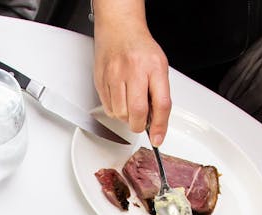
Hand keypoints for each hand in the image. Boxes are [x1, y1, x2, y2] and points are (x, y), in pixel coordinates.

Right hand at [92, 0, 170, 144]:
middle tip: (141, 122)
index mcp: (154, 67)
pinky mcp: (100, 80)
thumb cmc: (141, 48)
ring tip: (130, 104)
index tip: (158, 138)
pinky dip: (115, 110)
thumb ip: (159, 94)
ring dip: (126, 117)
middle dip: (140, 125)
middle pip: (137, 112)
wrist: (119, 28)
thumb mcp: (159, 67)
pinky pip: (107, 108)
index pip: (161, 104)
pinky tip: (120, 99)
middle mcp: (134, 70)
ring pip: (120, 114)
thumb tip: (156, 123)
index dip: (160, 126)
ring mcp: (115, 75)